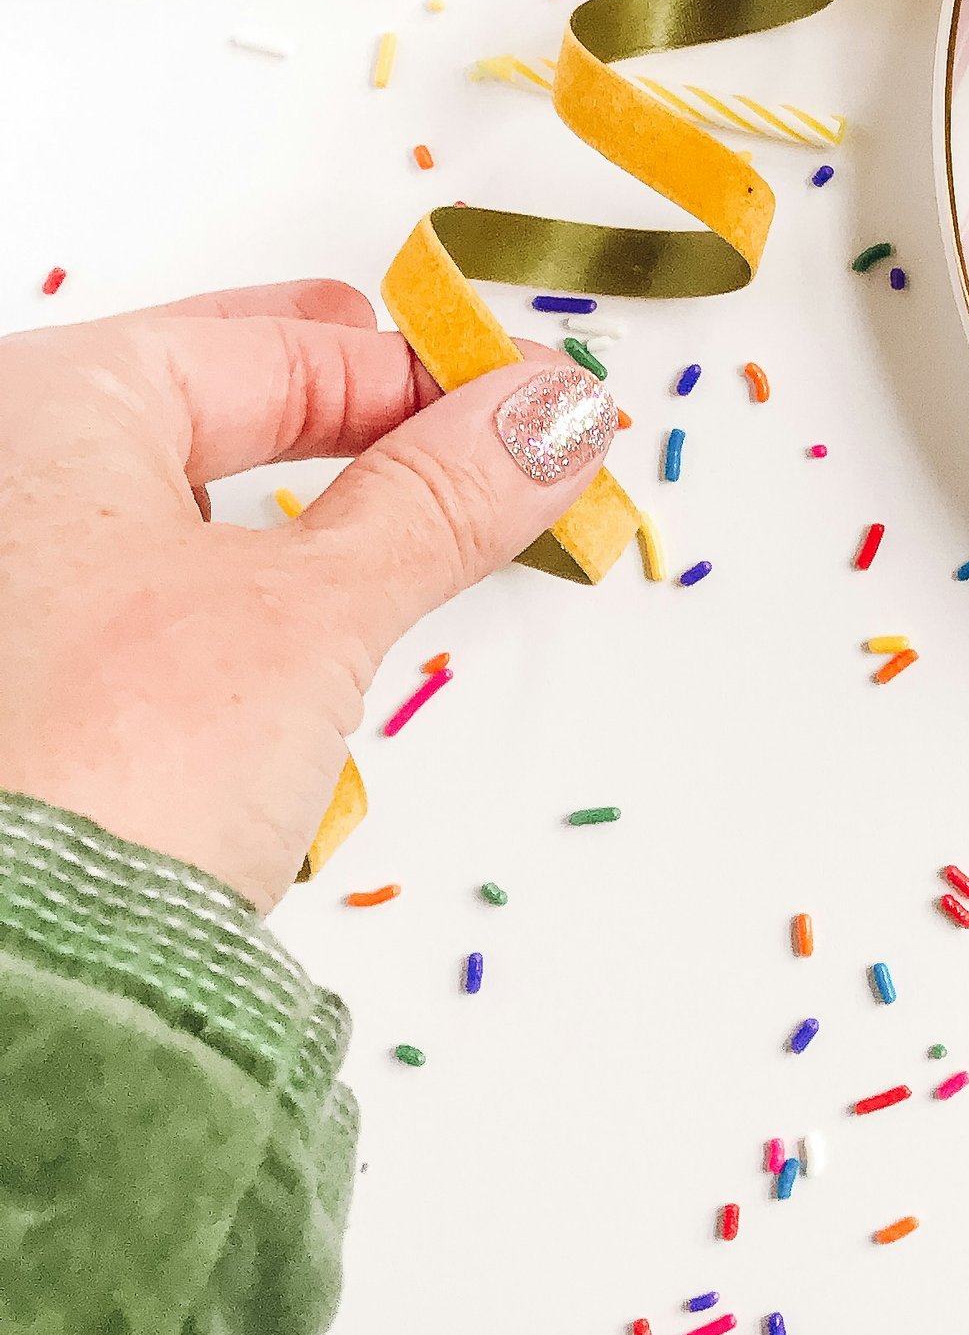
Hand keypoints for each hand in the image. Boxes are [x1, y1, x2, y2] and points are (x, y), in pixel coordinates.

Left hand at [0, 279, 615, 910]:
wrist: (5, 984)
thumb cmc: (106, 769)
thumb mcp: (315, 613)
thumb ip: (443, 498)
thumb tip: (548, 412)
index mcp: (40, 407)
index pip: (273, 349)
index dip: (418, 372)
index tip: (524, 398)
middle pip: (203, 410)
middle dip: (342, 423)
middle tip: (462, 429)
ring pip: (159, 509)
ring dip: (277, 521)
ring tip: (391, 536)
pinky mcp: (8, 693)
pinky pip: (120, 599)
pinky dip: (213, 601)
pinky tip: (276, 641)